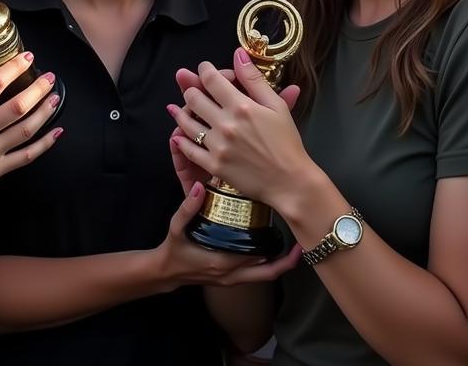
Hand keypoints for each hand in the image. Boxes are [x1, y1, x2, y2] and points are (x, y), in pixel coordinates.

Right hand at [0, 53, 61, 218]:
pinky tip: (57, 132)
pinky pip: (26, 156)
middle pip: (18, 105)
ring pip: (26, 129)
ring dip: (45, 112)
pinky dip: (44, 144)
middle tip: (50, 77)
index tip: (28, 57)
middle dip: (38, 89)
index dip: (15, 68)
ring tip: (56, 98)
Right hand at [153, 180, 300, 289]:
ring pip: (263, 276)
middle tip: (301, 242)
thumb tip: (199, 187)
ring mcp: (232, 279)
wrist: (166, 273)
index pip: (256, 259)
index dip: (277, 252)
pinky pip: (255, 275)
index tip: (291, 237)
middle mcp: (231, 274)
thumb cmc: (174, 249)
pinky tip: (272, 249)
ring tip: (293, 246)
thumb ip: (188, 207)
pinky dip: (267, 265)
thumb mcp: (176, 226)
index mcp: (222, 261)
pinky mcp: (231, 279)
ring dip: (279, 264)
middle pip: (267, 272)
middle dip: (286, 260)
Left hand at [168, 52, 306, 208]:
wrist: (290, 181)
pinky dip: (180, 140)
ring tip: (180, 108)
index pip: (211, 79)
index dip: (204, 70)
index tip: (204, 68)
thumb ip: (254, 79)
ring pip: (186, 122)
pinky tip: (178, 135)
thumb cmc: (286, 142)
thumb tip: (238, 54)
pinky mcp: (213, 165)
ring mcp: (217, 146)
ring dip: (181, 112)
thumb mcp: (276, 105)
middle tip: (193, 88)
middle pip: (194, 98)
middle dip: (191, 89)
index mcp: (241, 106)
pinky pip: (188, 149)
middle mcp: (225, 124)